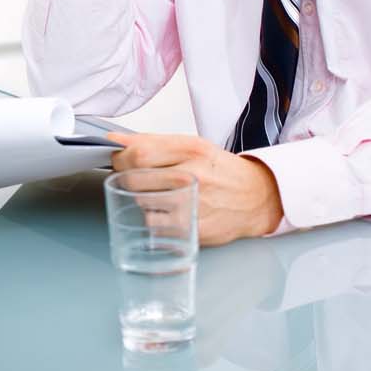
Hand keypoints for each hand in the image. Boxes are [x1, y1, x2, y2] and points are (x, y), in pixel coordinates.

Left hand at [107, 133, 282, 246]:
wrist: (258, 197)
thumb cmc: (221, 170)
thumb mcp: (191, 145)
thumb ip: (149, 141)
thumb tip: (112, 141)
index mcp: (191, 150)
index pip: (138, 154)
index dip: (119, 158)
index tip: (118, 160)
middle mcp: (194, 176)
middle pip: (135, 180)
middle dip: (126, 179)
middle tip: (136, 178)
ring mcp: (194, 205)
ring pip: (142, 204)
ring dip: (142, 200)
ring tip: (160, 194)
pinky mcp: (193, 229)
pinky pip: (155, 226)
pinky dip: (156, 219)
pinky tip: (170, 211)